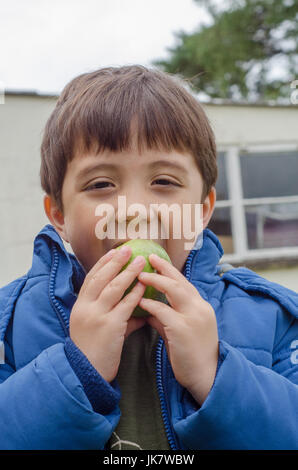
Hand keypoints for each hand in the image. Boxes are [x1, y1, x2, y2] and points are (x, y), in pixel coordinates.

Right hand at [69, 246, 146, 381]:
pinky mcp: (109, 326)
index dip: (103, 264)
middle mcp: (86, 308)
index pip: (91, 278)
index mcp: (80, 306)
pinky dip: (135, 294)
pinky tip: (143, 285)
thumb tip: (138, 310)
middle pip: (101, 278)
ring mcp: (97, 316)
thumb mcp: (96, 328)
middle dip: (115, 262)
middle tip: (128, 249)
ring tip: (140, 261)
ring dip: (128, 272)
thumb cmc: (93, 351)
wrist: (85, 374)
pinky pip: (125, 305)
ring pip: (113, 288)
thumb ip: (114, 315)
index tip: (114, 252)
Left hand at [137, 254, 218, 404]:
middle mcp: (199, 308)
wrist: (206, 377)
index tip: (157, 261)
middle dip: (164, 268)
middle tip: (149, 258)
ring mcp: (193, 317)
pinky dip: (151, 304)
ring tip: (140, 275)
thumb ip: (167, 319)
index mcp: (201, 307)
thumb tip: (150, 310)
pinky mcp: (183, 329)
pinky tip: (140, 301)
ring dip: (156, 281)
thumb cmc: (192, 356)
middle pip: (180, 281)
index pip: (184, 283)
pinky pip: (163, 311)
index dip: (170, 271)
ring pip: (174, 290)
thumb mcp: (180, 332)